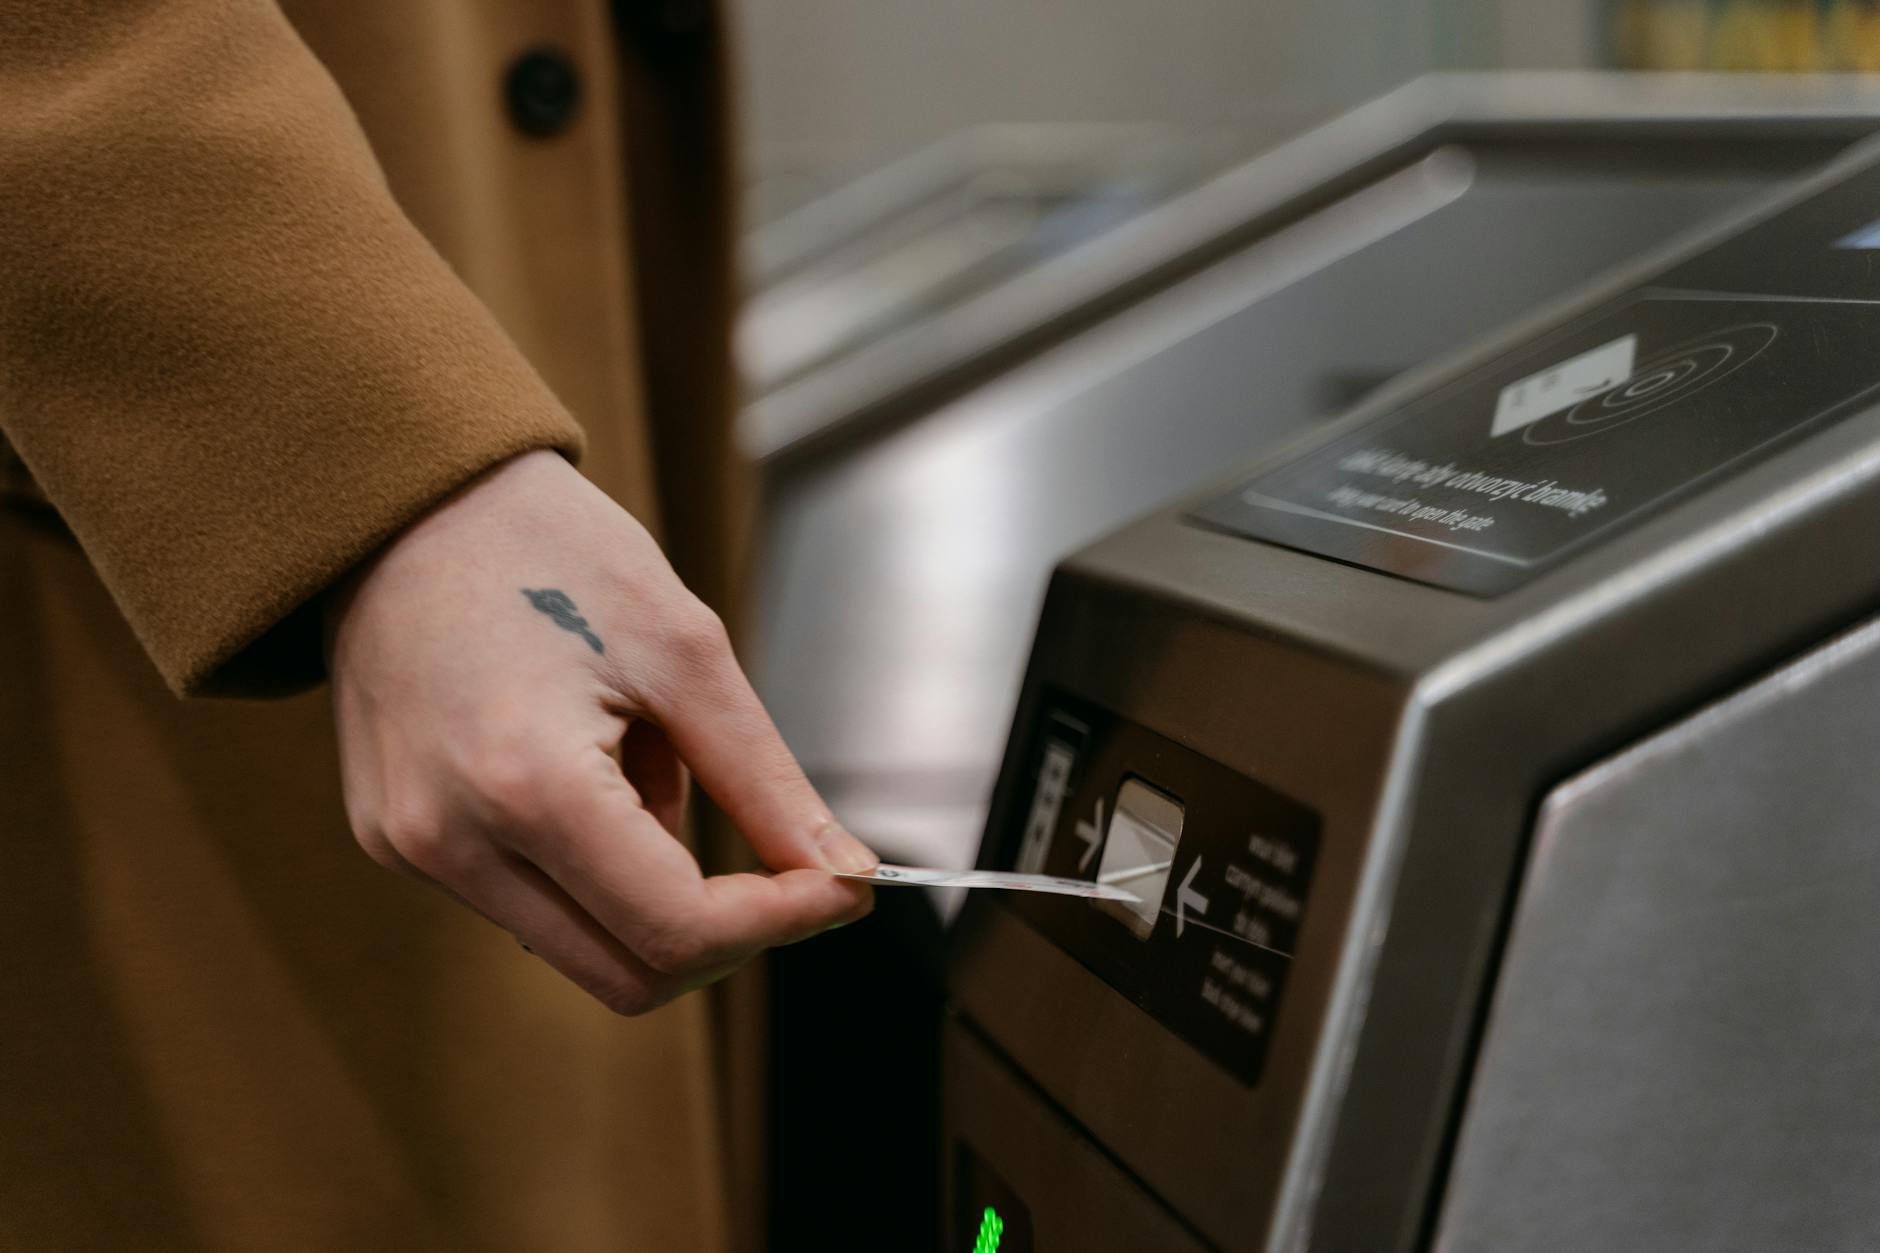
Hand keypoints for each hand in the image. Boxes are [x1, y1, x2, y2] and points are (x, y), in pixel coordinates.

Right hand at [324, 450, 875, 1013]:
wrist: (409, 499)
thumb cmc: (550, 547)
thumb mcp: (684, 650)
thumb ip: (763, 782)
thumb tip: (843, 873)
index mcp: (527, 786)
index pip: (677, 930)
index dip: (779, 920)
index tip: (841, 885)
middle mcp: (450, 841)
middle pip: (627, 974)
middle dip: (725, 931)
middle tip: (780, 860)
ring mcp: (411, 850)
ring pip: (580, 946)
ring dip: (653, 892)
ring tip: (648, 758)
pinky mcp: (396, 841)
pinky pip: (526, 901)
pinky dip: (592, 865)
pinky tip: (592, 764)